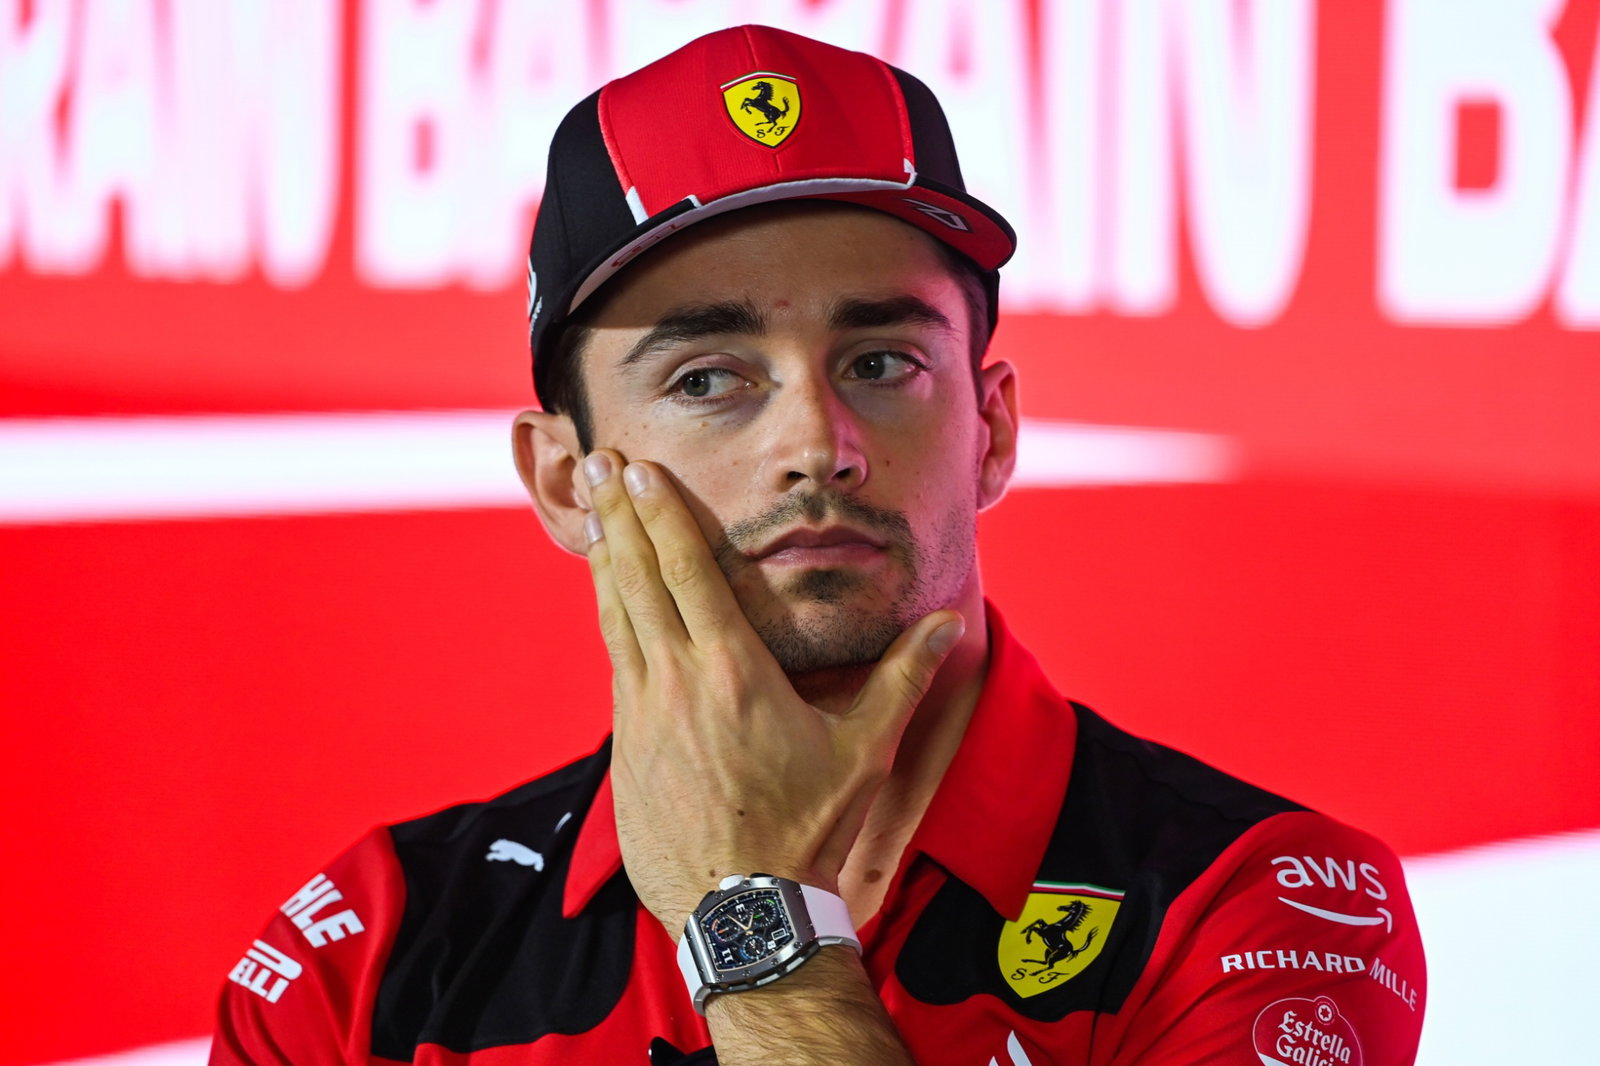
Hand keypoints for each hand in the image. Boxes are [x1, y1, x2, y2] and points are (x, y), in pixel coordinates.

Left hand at [580, 449, 964, 934]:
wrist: (742, 909)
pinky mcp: (625, 746)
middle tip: (603, 462)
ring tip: (593, 514)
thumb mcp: (865, 751)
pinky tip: (610, 602)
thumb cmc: (807, 829)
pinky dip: (610, 618)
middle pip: (636, 577)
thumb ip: (903, 677)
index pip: (687, 570)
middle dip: (619, 514)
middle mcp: (676, 682)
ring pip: (615, 617)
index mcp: (732, 670)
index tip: (642, 469)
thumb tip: (947, 620)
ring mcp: (642, 714)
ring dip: (604, 560)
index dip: (661, 513)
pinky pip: (615, 662)